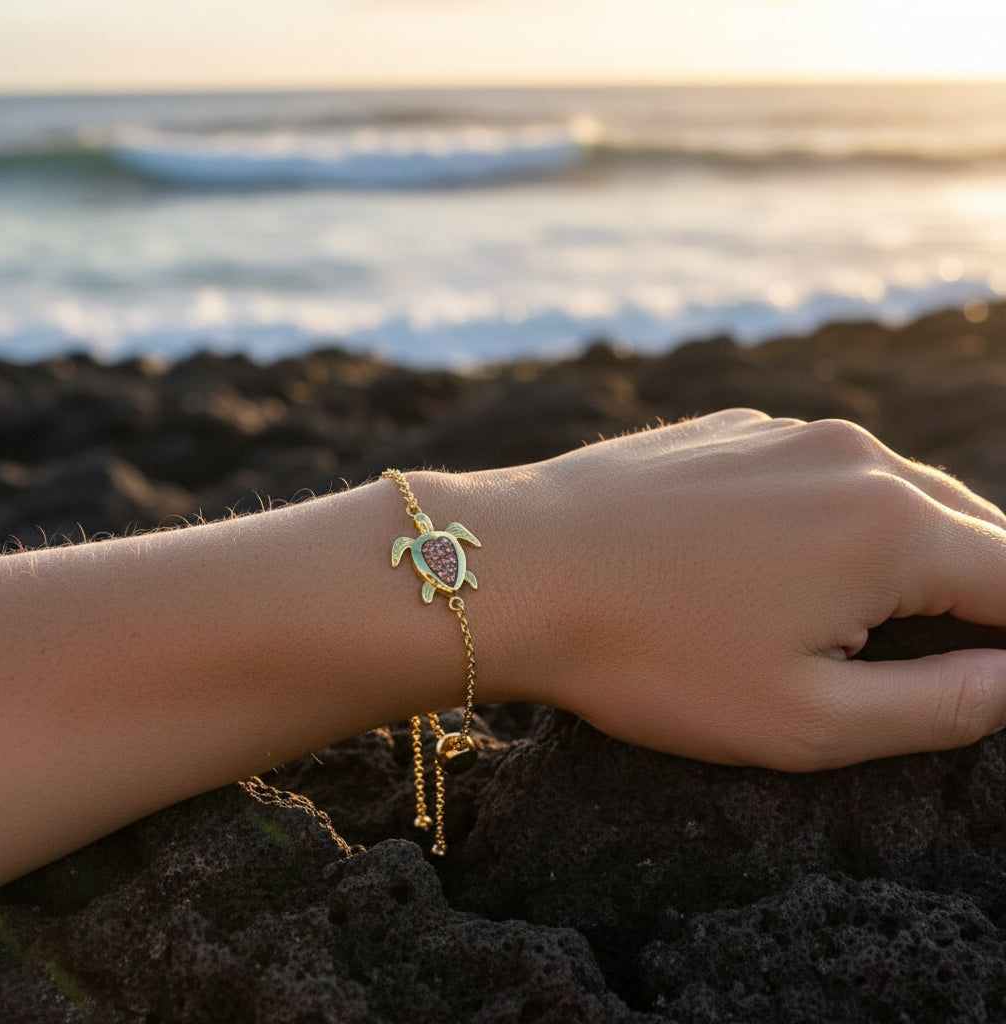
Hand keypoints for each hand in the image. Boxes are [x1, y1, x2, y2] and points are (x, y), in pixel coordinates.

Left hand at [477, 410, 1005, 770]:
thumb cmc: (651, 657)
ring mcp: (785, 431)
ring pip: (891, 490)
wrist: (517, 568)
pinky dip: (832, 513)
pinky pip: (816, 469)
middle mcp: (852, 457)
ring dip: (905, 548)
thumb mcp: (805, 720)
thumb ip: (939, 706)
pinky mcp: (730, 431)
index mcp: (891, 528)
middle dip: (980, 589)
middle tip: (958, 650)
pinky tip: (784, 558)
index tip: (993, 668)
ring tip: (876, 611)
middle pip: (967, 526)